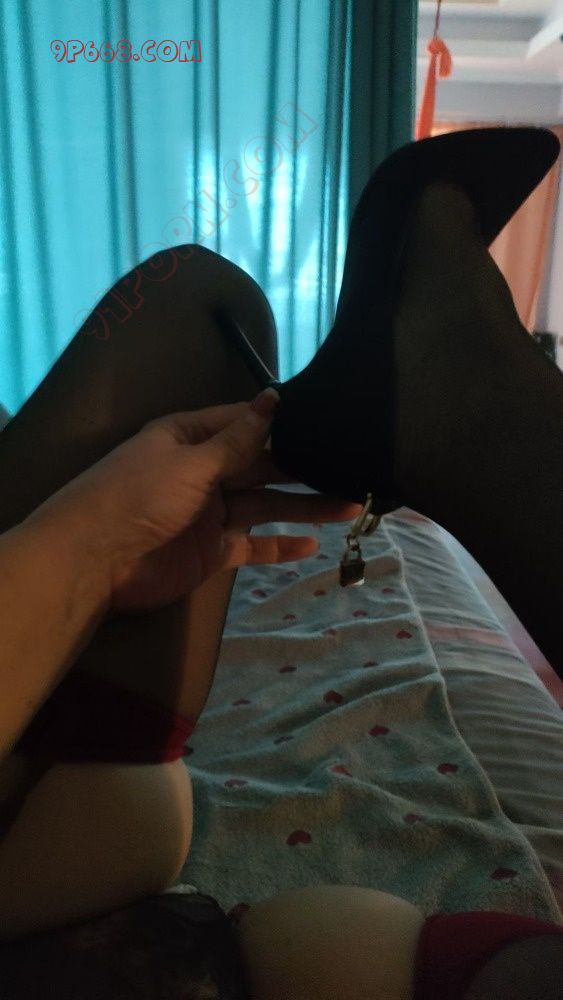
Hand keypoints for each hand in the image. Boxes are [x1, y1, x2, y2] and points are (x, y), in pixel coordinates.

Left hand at [43, 390, 362, 615]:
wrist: (94, 561)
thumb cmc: (139, 496)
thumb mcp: (191, 461)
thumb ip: (238, 440)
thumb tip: (273, 398)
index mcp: (191, 437)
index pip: (245, 423)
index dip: (283, 421)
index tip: (327, 418)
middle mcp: (203, 471)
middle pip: (262, 465)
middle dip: (303, 468)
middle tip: (350, 468)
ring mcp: (209, 513)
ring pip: (265, 505)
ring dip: (304, 506)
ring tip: (349, 505)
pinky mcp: (211, 551)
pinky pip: (252, 544)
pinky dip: (280, 546)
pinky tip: (312, 545)